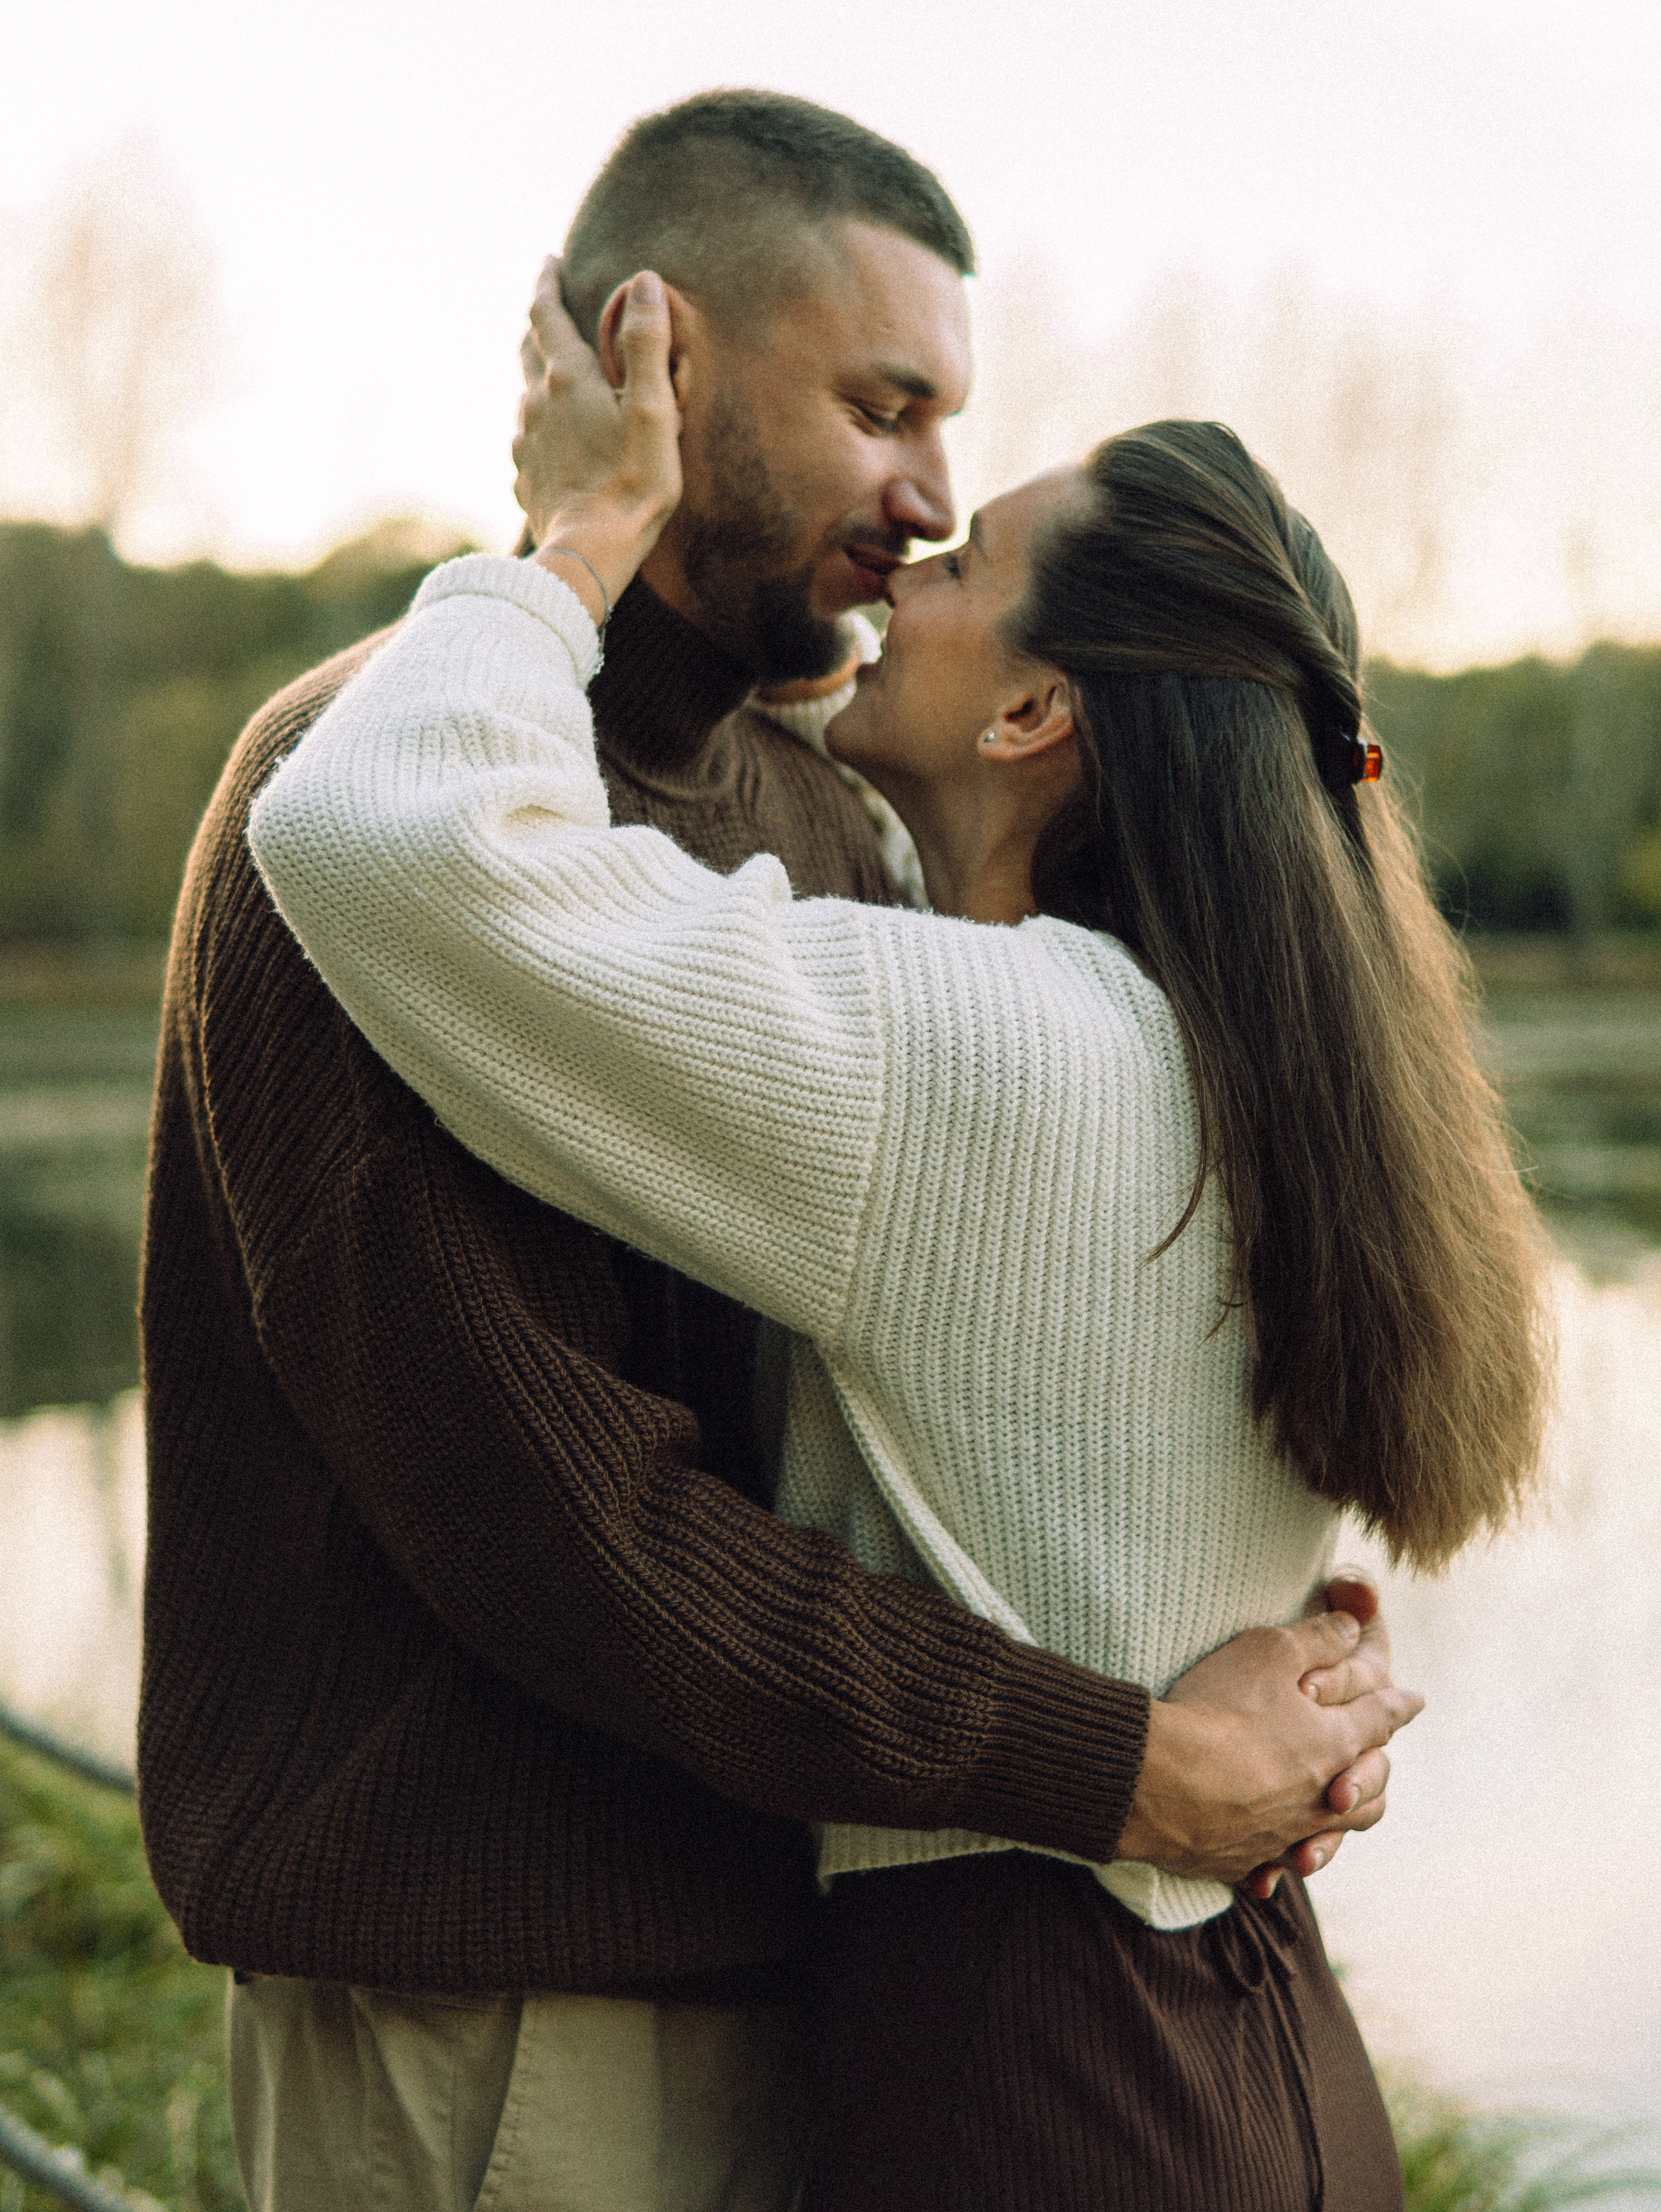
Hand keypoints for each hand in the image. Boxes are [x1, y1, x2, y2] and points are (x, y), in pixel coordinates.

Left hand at [513, 257, 682, 621]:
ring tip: (564, 381)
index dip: (546, 282)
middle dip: (540, 324)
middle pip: (529, 349)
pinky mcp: (526, 478)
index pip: (545, 313)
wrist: (590, 554)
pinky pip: (529, 440)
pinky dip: (543, 426)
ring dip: (542, 379)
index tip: (549, 261)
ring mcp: (526, 442)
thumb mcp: (654, 409)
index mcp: (568, 378)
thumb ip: (647, 343)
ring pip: (528, 395)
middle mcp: (537, 402)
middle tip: (552, 310)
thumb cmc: (632, 484)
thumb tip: (644, 281)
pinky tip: (558, 441)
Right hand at [1249, 1574, 1395, 1895]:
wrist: (1161, 1782)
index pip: (1381, 1718)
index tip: (1415, 1700)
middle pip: (1371, 1788)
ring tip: (1335, 1811)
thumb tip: (1352, 1628)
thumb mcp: (1270, 1651)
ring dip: (1340, 1824)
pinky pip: (1273, 1866)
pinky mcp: (1246, 1861)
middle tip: (1378, 1763)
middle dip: (1377, 1771)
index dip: (1399, 1703)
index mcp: (1336, 1743)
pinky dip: (1278, 1861)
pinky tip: (1267, 1864)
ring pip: (1332, 1834)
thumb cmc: (1218, 1710)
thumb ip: (1317, 1638)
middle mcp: (1322, 1797)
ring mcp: (1286, 1835)